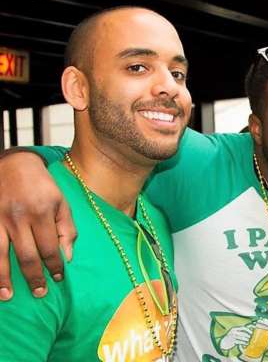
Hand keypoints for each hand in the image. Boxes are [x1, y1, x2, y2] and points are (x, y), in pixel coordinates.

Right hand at [0, 151, 76, 299]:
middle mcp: (20, 217)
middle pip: (26, 255)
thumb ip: (67, 230)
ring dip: (3, 278)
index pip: (50, 247)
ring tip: (7, 296)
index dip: (54, 265)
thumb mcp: (62, 203)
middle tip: (39, 293)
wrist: (14, 165)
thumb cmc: (42, 186)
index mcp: (43, 212)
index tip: (58, 279)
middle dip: (33, 277)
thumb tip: (68, 257)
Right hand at [219, 325, 252, 350]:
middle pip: (243, 333)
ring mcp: (233, 337)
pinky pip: (240, 342)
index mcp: (234, 328)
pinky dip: (244, 343)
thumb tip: (248, 329)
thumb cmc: (230, 337)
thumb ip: (239, 331)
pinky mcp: (233, 342)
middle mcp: (233, 332)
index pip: (242, 328)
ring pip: (242, 338)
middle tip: (250, 338)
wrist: (223, 343)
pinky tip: (246, 344)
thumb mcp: (234, 332)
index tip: (251, 332)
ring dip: (246, 340)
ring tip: (248, 341)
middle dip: (248, 336)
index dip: (248, 330)